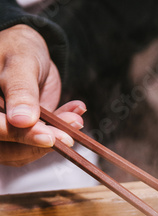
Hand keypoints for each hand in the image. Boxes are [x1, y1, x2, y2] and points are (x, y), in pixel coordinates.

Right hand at [0, 24, 85, 166]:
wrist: (29, 52)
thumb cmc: (18, 49)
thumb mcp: (20, 63)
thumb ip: (21, 91)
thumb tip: (21, 120)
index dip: (21, 136)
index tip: (49, 137)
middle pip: (12, 148)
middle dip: (45, 139)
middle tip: (71, 127)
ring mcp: (8, 132)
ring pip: (29, 150)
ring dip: (57, 136)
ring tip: (75, 117)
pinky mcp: (26, 135)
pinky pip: (44, 142)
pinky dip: (62, 130)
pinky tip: (74, 113)